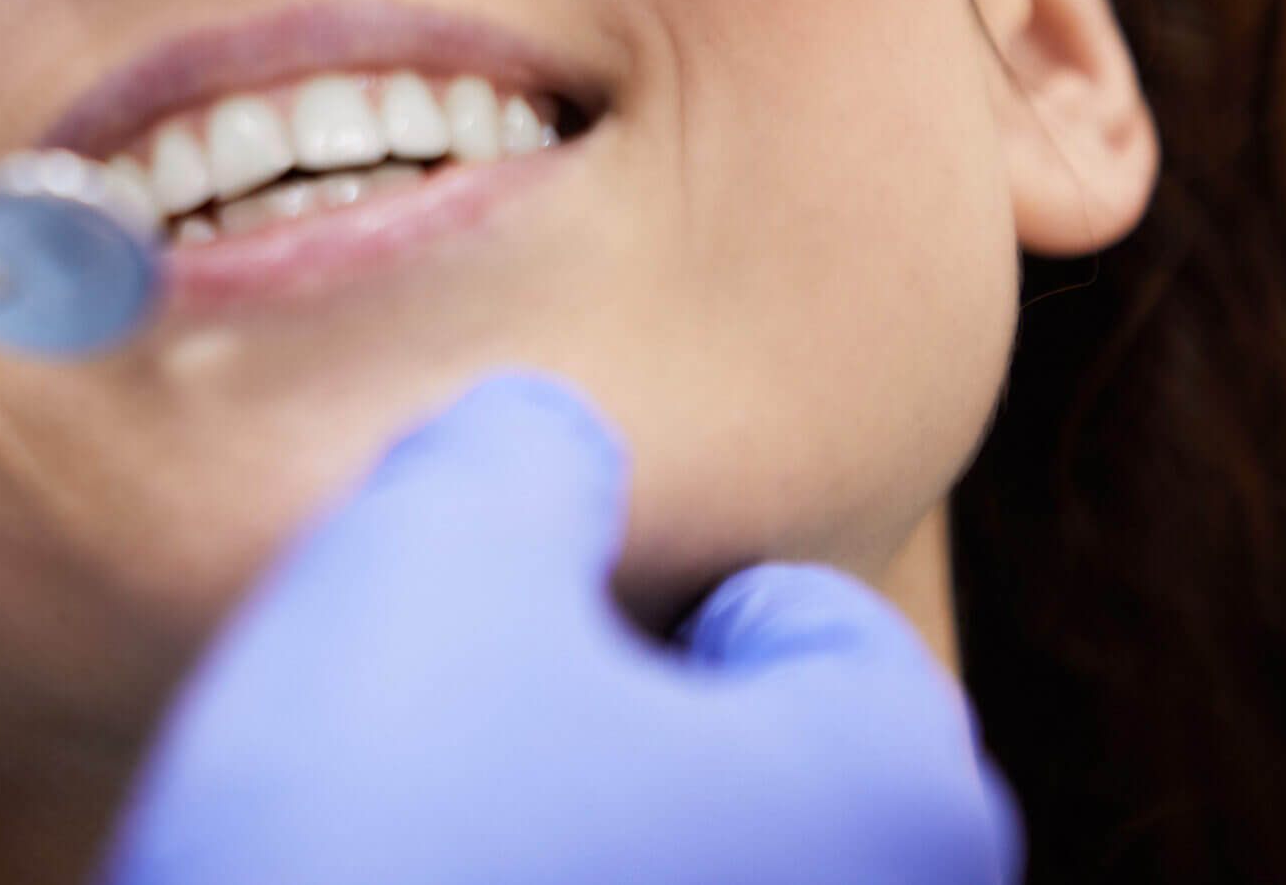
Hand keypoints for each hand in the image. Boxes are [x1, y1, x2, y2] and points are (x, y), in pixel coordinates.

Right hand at [105, 374, 1019, 884]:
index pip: (810, 624)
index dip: (636, 591)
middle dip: (608, 735)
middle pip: (752, 776)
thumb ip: (524, 451)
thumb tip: (548, 444)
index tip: (512, 629)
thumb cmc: (387, 852)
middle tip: (447, 739)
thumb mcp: (433, 557)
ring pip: (671, 884)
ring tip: (408, 850)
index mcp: (898, 799)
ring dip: (565, 853)